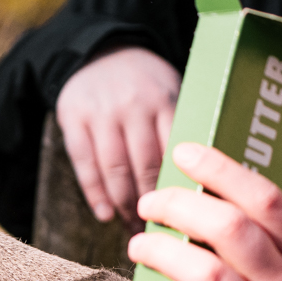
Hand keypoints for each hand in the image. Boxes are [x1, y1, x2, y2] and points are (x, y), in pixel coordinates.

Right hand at [56, 47, 180, 226]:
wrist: (102, 50)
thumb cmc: (147, 83)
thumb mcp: (174, 92)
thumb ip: (186, 128)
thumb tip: (208, 181)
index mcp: (165, 100)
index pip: (175, 152)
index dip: (180, 187)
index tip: (188, 216)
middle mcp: (133, 105)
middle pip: (144, 165)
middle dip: (152, 202)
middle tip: (159, 230)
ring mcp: (101, 113)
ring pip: (113, 168)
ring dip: (124, 202)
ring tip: (133, 227)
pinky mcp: (73, 119)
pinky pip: (84, 163)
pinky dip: (94, 192)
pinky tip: (105, 214)